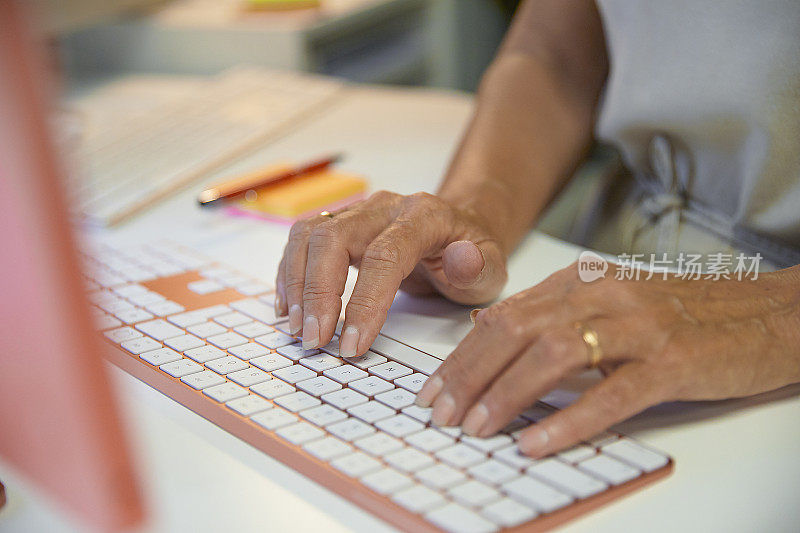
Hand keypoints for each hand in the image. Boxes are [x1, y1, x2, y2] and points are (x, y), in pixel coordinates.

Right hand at [274, 190, 507, 356]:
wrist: (458, 230)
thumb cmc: (472, 255)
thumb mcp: (493, 267)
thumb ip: (478, 267)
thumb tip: (461, 260)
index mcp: (424, 216)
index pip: (385, 254)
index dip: (365, 301)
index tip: (352, 344)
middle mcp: (384, 207)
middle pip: (333, 237)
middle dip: (317, 292)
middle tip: (314, 339)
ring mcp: (357, 213)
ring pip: (309, 235)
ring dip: (296, 283)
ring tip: (296, 328)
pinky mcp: (338, 225)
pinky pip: (302, 241)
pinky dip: (290, 274)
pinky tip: (289, 308)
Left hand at [415, 262, 799, 456]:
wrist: (768, 313)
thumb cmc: (683, 313)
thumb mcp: (612, 302)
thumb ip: (556, 316)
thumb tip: (492, 340)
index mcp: (582, 281)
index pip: (503, 316)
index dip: (460, 355)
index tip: (433, 390)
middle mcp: (602, 295)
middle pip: (515, 331)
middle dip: (468, 375)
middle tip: (440, 414)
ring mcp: (638, 327)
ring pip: (553, 355)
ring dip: (505, 394)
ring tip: (475, 428)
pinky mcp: (673, 362)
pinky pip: (611, 393)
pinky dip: (568, 419)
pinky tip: (535, 442)